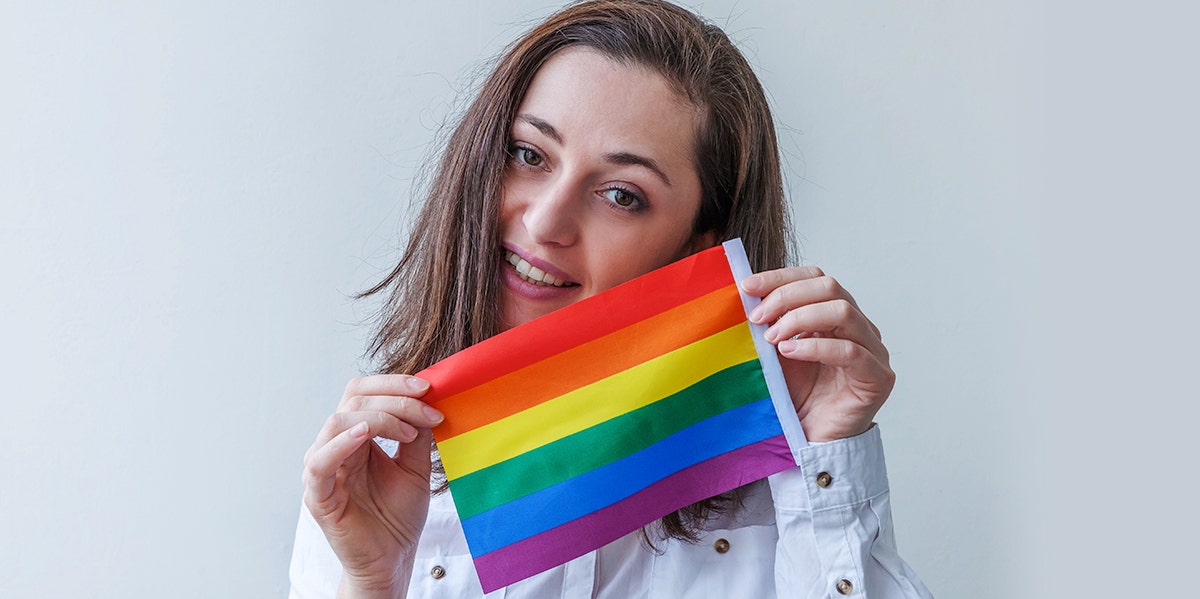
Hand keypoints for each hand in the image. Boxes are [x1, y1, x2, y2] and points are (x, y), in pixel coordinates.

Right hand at [301, 375, 443, 594]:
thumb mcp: (416, 467)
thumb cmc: (398, 516)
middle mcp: (335, 446)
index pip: (363, 392)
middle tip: (428, 410)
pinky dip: (341, 442)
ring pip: (338, 421)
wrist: (392, 560)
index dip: (393, 384)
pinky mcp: (317, 494)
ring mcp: (323, 469)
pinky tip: (365, 435)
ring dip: (379, 417)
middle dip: (394, 398)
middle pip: (353, 399)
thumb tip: (427, 400)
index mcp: (356, 437)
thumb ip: (417, 434)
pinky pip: (319, 462)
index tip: (428, 388)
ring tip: (409, 431)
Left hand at [741, 267, 893, 442]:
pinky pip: (850, 351)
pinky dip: (815, 347)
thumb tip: (743, 292)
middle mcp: (859, 328)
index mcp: (835, 316)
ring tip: (771, 338)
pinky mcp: (877, 378)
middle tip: (757, 317)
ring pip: (842, 312)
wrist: (809, 442)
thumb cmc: (794, 397)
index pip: (814, 278)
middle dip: (786, 296)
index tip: (746, 286)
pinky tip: (789, 353)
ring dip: (799, 319)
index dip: (780, 277)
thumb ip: (769, 323)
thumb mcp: (775, 352)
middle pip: (829, 288)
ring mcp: (873, 351)